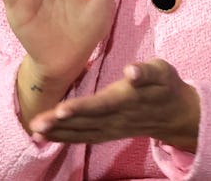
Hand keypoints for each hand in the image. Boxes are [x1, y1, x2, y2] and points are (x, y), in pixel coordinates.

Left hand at [28, 59, 200, 152]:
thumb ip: (146, 71)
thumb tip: (131, 71)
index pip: (101, 105)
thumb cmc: (166, 85)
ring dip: (58, 133)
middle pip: (86, 122)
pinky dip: (64, 138)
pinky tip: (46, 137)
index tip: (61, 109)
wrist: (175, 114)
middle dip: (60, 124)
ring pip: (82, 133)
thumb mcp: (163, 71)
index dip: (81, 108)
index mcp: (127, 99)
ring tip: (35, 131)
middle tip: (36, 124)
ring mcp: (111, 128)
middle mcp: (116, 117)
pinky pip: (84, 137)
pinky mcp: (108, 133)